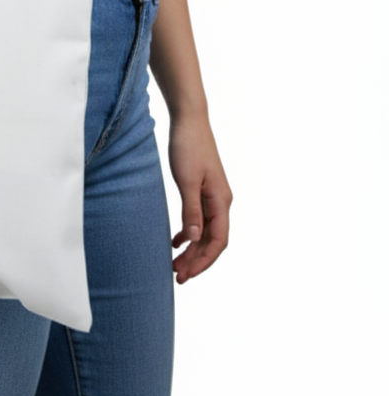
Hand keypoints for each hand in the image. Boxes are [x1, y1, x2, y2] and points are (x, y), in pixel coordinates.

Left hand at [167, 111, 232, 283]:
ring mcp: (212, 196)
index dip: (204, 261)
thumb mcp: (186, 180)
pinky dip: (189, 232)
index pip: (218, 241)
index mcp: (221, 201)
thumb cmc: (188, 146)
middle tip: (177, 276)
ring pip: (205, 232)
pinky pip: (199, 219)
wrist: (188, 119)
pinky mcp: (202, 189)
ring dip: (192, 249)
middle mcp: (221, 201)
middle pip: (213, 240)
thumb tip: (194, 240)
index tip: (186, 274)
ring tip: (175, 264)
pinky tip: (176, 241)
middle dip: (197, 260)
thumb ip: (190, 210)